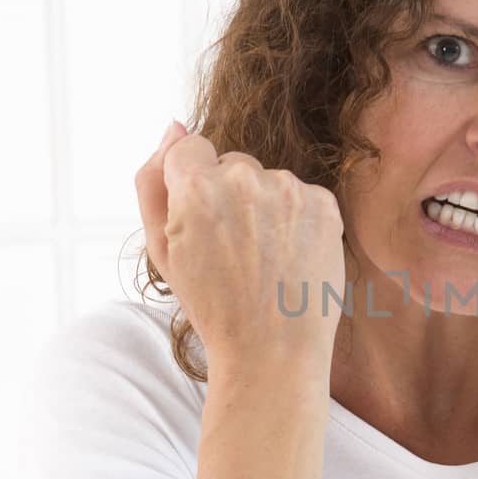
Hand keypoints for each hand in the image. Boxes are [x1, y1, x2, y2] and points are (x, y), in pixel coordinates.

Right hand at [135, 121, 347, 374]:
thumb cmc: (212, 304)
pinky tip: (290, 258)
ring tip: (264, 259)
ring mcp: (289, 190)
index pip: (189, 149)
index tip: (202, 222)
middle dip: (228, 195)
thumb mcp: (161, 249)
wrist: (272, 351)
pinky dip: (297, 220)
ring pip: (268, 180)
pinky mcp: (324, 204)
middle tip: (233, 252)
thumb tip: (174, 126)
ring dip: (265, 207)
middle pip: (232, 163)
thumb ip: (153, 180)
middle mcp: (244, 179)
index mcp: (196, 188)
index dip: (192, 187)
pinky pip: (302, 195)